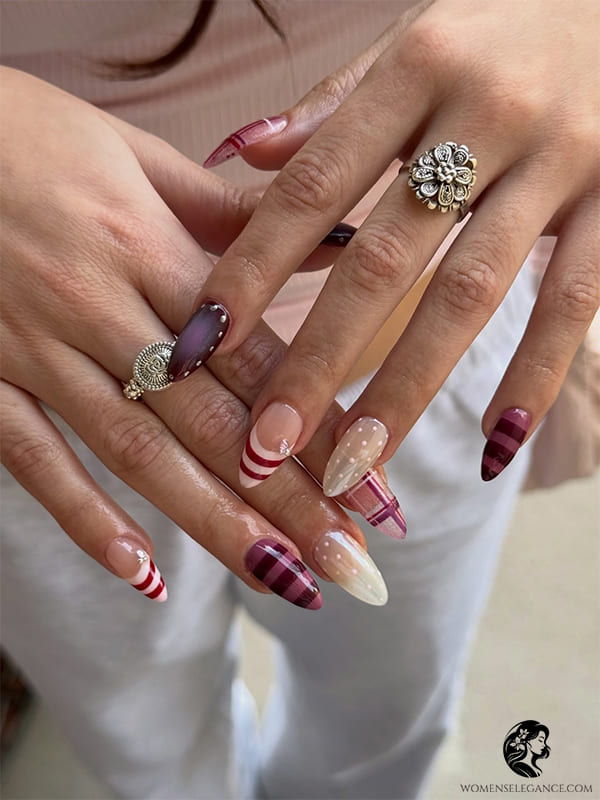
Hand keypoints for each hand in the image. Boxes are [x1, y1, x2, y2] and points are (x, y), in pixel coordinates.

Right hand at [0, 67, 391, 608]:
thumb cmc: (29, 137)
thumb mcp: (137, 156)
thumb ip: (233, 213)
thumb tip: (333, 236)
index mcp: (149, 248)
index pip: (257, 355)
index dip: (321, 422)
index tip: (372, 483)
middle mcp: (100, 308)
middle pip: (210, 422)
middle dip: (286, 499)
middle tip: (349, 563)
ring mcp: (36, 352)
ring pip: (137, 453)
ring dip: (212, 523)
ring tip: (279, 579)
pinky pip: (33, 460)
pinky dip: (83, 519)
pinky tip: (139, 574)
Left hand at [185, 0, 598, 489]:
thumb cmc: (509, 26)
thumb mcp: (417, 40)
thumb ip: (336, 104)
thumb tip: (246, 153)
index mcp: (419, 68)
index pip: (313, 185)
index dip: (254, 267)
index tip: (205, 341)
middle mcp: (487, 114)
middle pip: (383, 259)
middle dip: (318, 358)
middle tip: (267, 442)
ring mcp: (561, 162)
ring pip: (470, 295)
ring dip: (405, 389)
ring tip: (353, 464)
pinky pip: (572, 304)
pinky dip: (533, 378)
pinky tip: (493, 445)